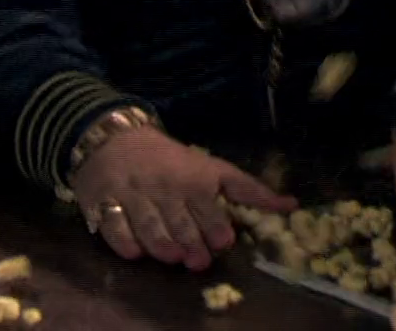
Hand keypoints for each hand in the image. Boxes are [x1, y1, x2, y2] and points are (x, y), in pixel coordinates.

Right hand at [69, 129, 295, 269]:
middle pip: (180, 223)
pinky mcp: (103, 202)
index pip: (208, 208)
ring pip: (149, 226)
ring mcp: (133, 196)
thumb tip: (292, 206)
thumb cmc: (170, 158)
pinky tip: (135, 251)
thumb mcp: (212, 168)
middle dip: (191, 243)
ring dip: (162, 244)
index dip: (216, 227)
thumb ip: (248, 191)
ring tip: (172, 256)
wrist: (113, 136)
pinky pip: (115, 226)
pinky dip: (125, 241)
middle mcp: (164, 189)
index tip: (224, 240)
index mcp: (193, 180)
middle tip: (198, 260)